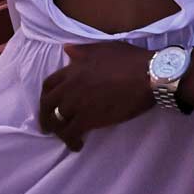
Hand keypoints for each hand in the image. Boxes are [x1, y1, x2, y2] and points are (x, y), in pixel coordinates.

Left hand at [39, 42, 153, 150]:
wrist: (148, 76)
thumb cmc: (131, 60)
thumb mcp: (105, 48)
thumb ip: (83, 51)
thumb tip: (66, 49)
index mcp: (74, 68)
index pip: (49, 84)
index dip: (46, 95)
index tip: (49, 103)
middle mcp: (71, 86)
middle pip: (47, 104)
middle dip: (45, 116)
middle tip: (49, 126)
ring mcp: (78, 103)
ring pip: (57, 121)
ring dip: (58, 130)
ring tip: (65, 136)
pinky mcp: (89, 119)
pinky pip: (71, 133)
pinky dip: (71, 141)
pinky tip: (77, 145)